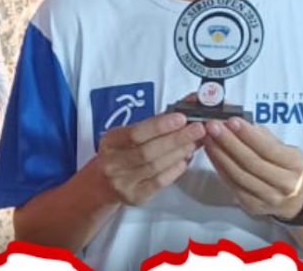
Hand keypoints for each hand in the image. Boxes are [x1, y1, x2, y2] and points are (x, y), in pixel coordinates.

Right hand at [89, 113, 205, 205]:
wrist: (104, 183)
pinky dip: (175, 169)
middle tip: (198, 129)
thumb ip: (156, 121)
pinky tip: (184, 159)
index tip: (181, 118)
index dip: (160, 126)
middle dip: (176, 139)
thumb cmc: (122, 153)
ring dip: (179, 153)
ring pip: (155, 166)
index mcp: (110, 142)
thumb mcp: (129, 134)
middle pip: (147, 151)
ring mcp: (122, 182)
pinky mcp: (135, 196)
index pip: (135, 133)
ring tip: (194, 142)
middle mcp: (112, 163)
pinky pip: (159, 182)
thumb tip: (187, 105)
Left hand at [203, 117, 302, 218]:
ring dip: (220, 154)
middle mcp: (284, 183)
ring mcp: (268, 197)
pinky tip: (211, 153)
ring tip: (208, 137)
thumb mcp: (281, 146)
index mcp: (294, 164)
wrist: (293, 197)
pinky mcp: (252, 204)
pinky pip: (231, 184)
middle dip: (229, 142)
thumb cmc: (283, 165)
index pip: (269, 148)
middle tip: (213, 126)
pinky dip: (219, 166)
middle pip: (251, 162)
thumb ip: (260, 134)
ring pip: (238, 174)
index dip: (248, 134)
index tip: (231, 121)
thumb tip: (236, 119)